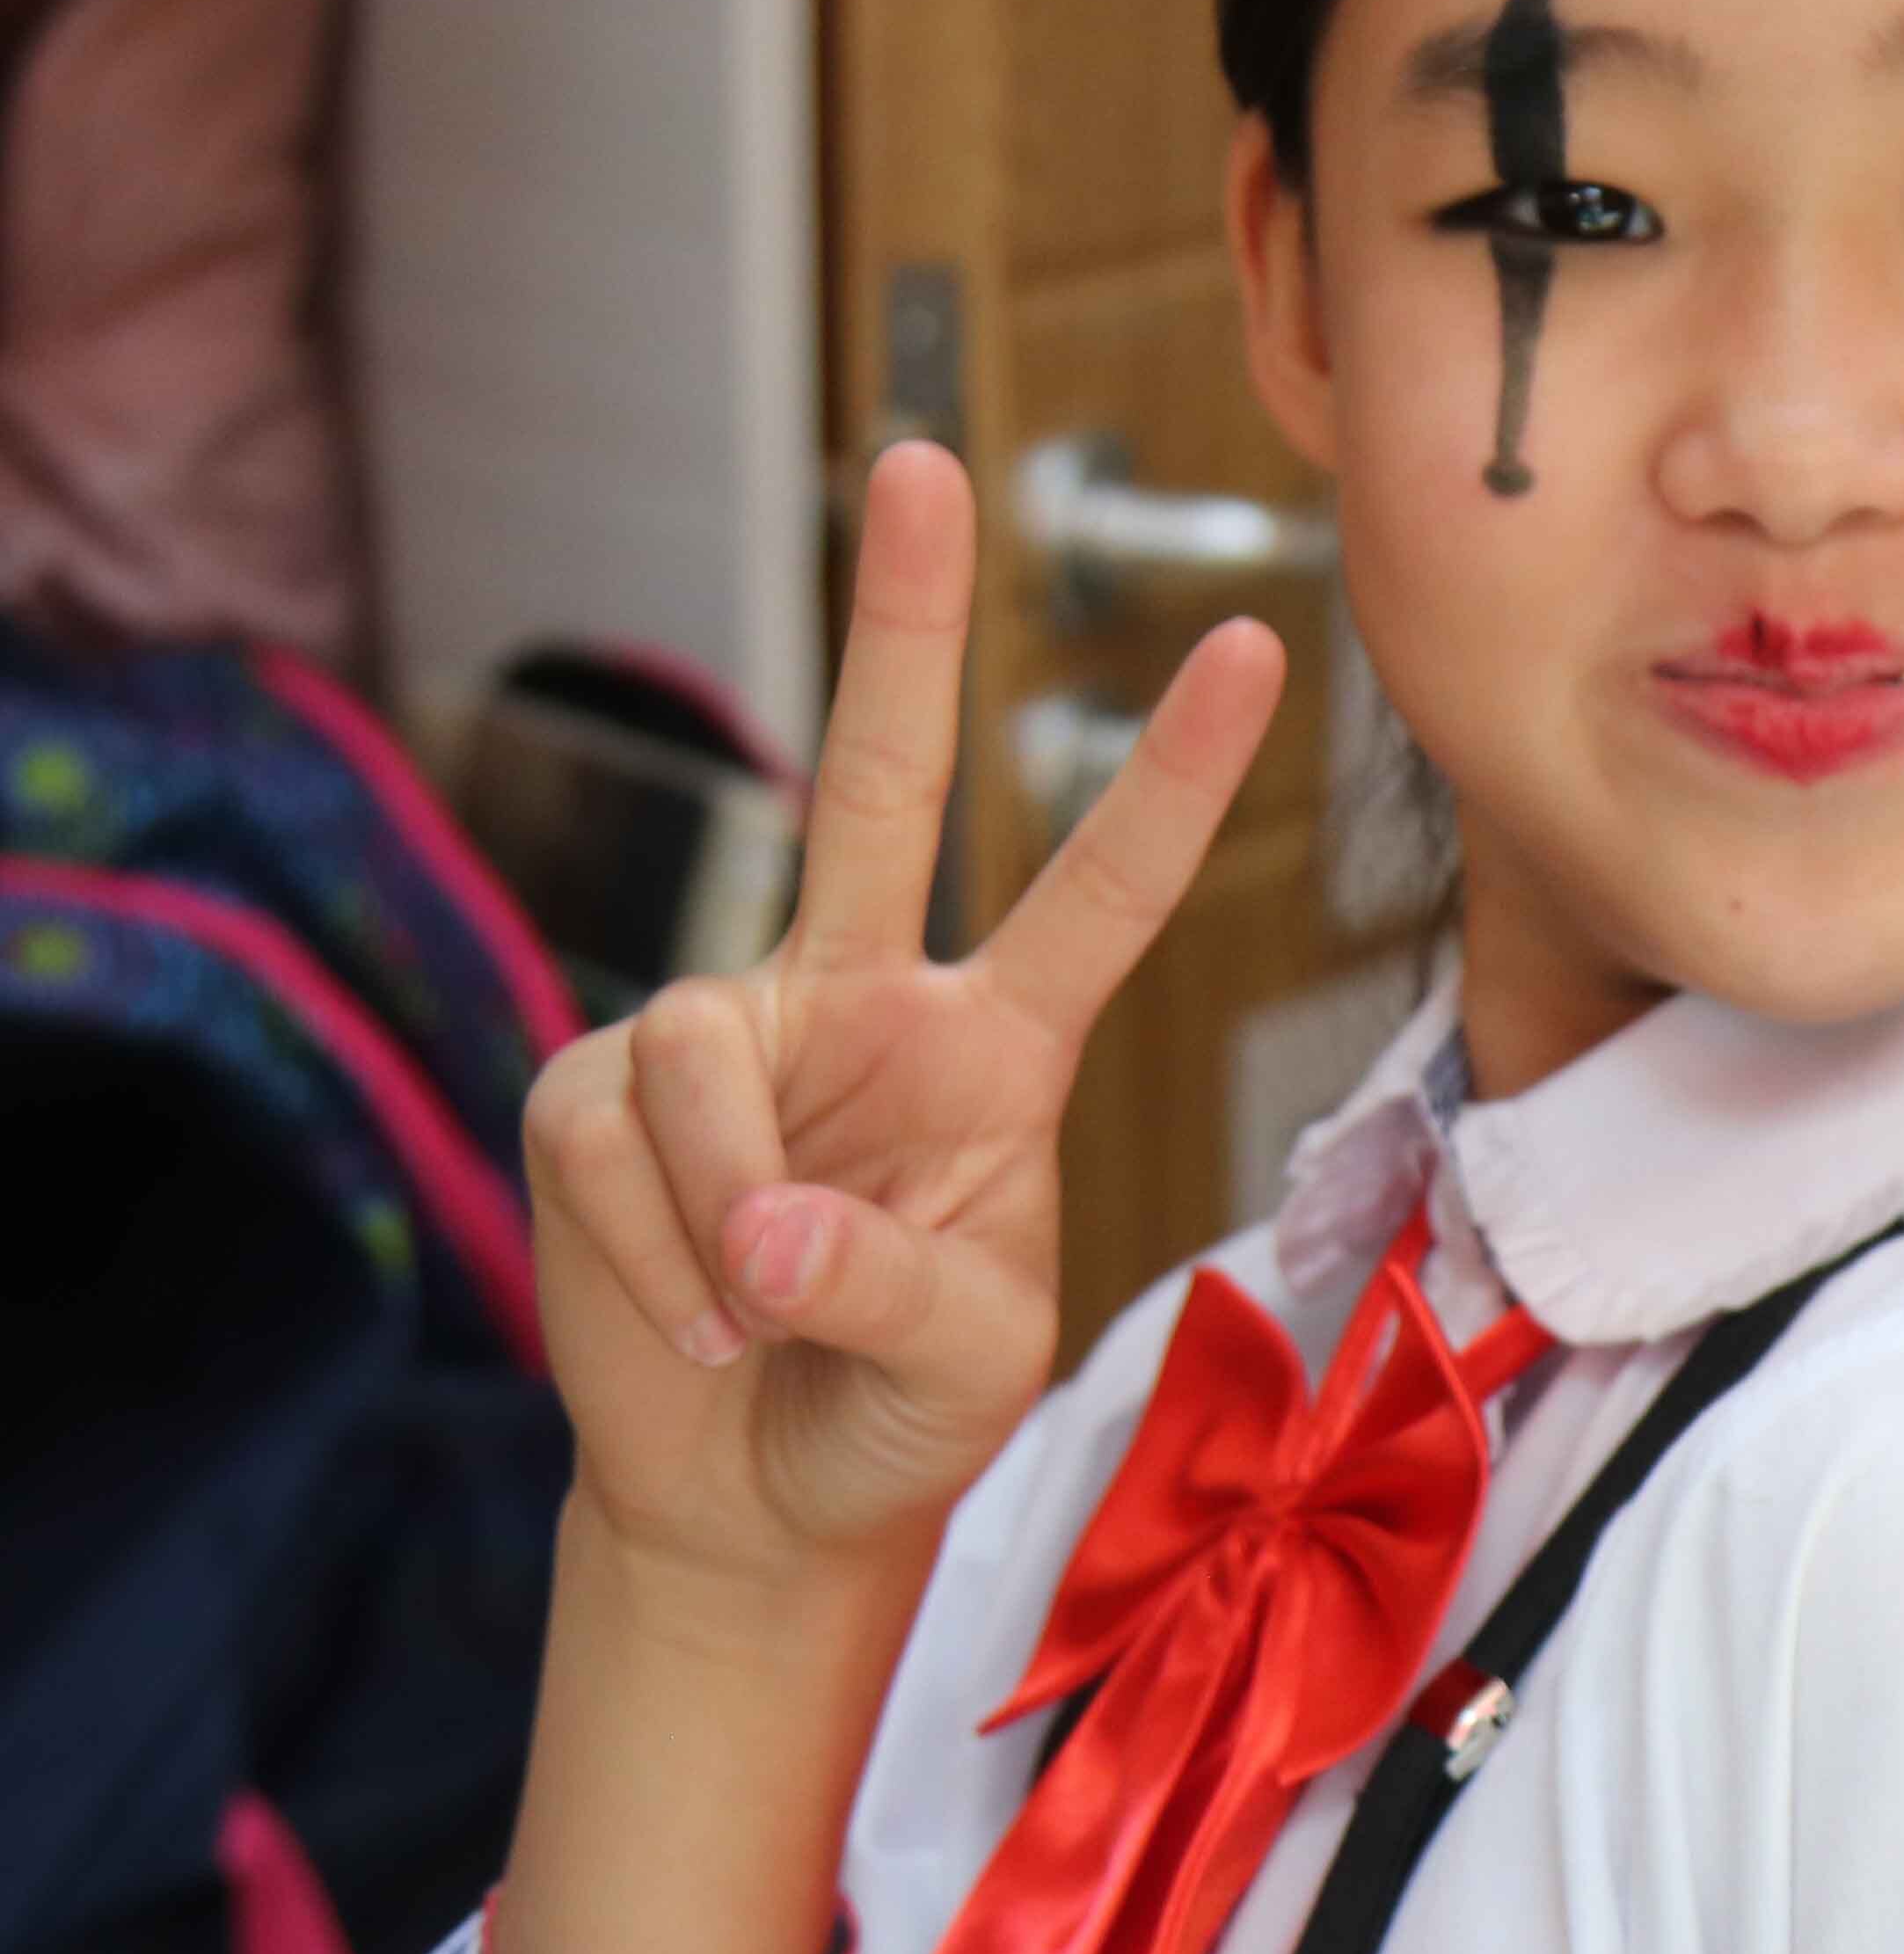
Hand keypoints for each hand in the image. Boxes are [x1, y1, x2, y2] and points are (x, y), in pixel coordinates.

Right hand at [523, 440, 1286, 1590]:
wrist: (752, 1492)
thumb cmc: (895, 1410)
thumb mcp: (961, 1363)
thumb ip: (892, 1284)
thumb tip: (770, 1226)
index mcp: (1001, 1046)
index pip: (1105, 891)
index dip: (1175, 774)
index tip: (1257, 641)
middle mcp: (869, 1000)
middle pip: (882, 779)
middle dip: (899, 619)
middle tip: (924, 460)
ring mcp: (731, 1034)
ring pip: (704, 1051)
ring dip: (720, 1219)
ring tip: (755, 1313)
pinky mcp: (595, 1092)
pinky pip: (613, 1137)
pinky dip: (647, 1253)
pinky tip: (685, 1309)